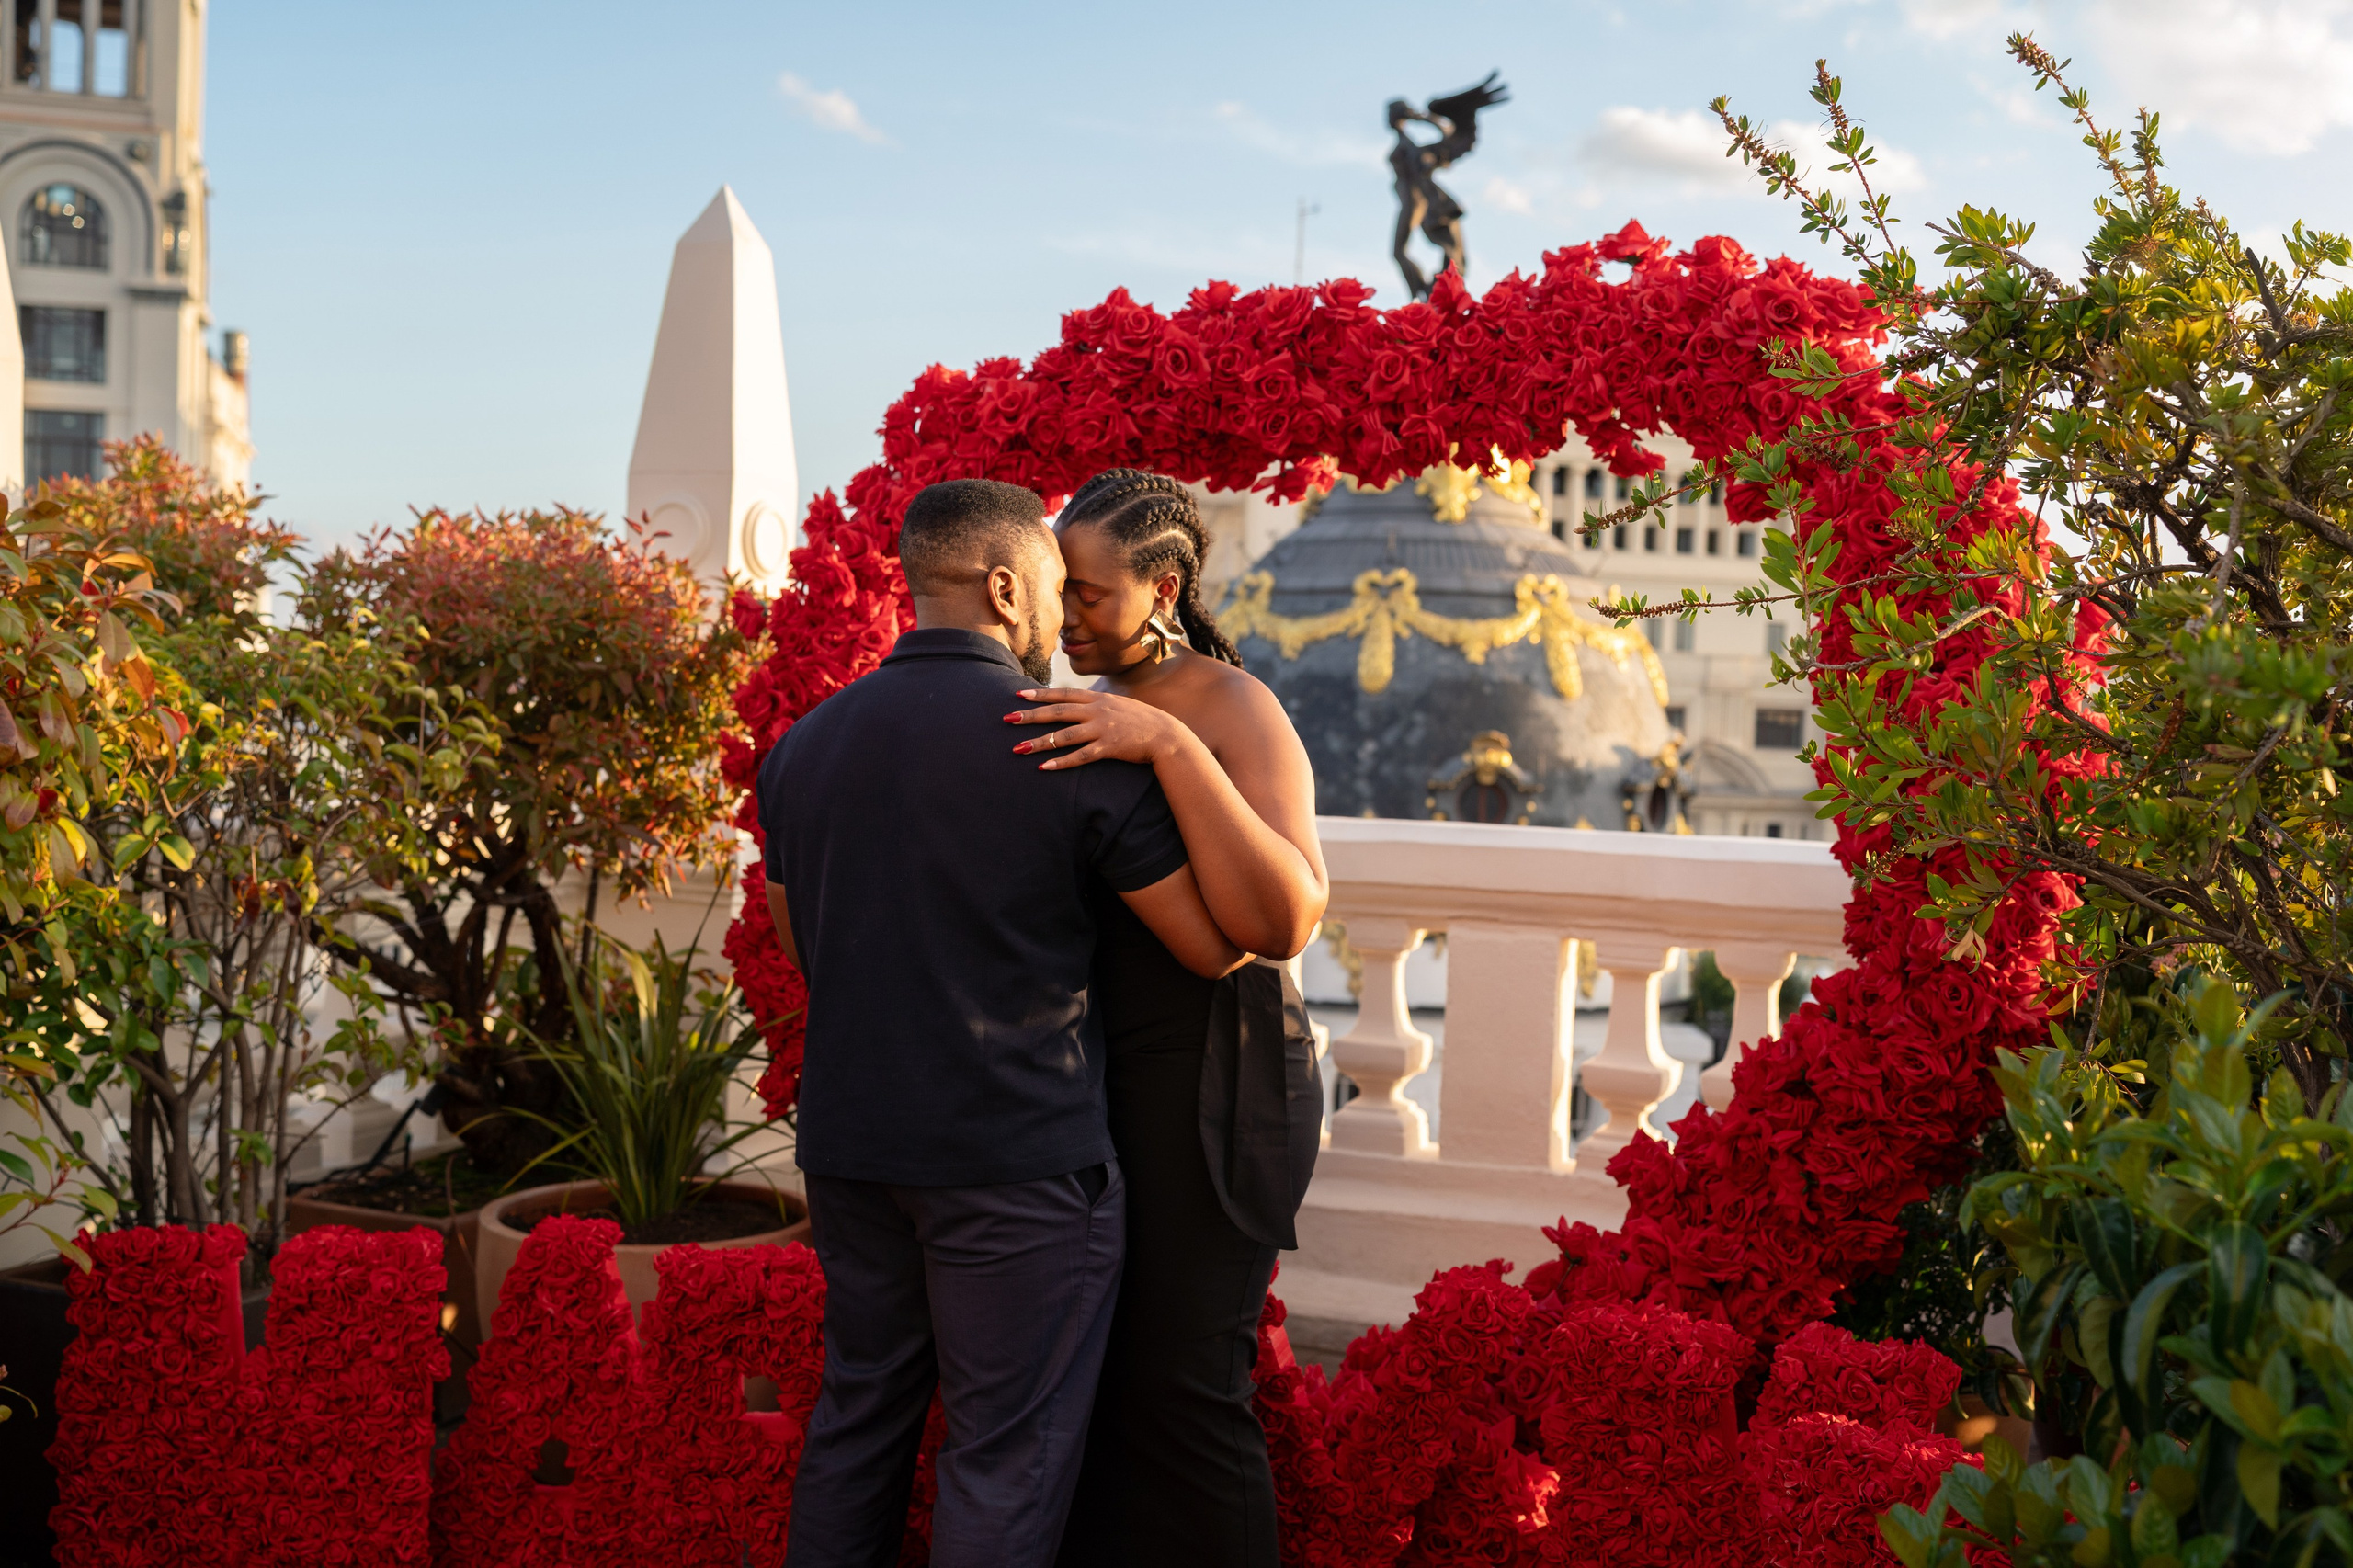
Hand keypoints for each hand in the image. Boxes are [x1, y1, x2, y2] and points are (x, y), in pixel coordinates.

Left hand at [1005, 688, 1196, 770]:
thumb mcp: (1118, 705)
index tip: (1018, 694)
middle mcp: (1097, 711)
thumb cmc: (1142, 721)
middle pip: (1057, 712)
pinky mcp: (1108, 748)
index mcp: (1098, 699)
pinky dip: (1061, 762)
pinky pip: (1080, 757)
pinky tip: (1044, 768)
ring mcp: (1102, 729)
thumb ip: (1097, 705)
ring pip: (1063, 736)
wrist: (1167, 735)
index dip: (1040, 694)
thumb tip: (1078, 706)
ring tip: (1017, 749)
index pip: (1063, 694)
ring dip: (1038, 742)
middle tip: (1007, 718)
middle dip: (1030, 715)